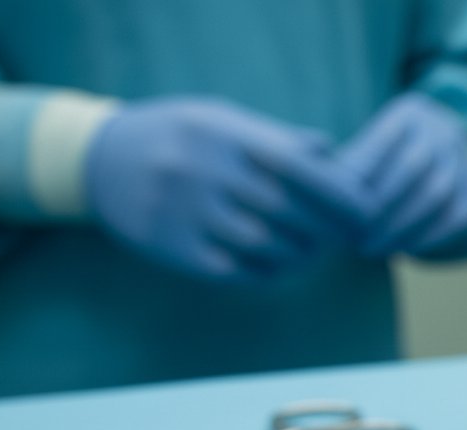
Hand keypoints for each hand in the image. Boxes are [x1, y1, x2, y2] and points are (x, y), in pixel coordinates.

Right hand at [85, 98, 364, 280]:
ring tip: (315, 254)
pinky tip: (282, 268)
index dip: (339, 192)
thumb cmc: (177, 138)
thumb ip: (274, 138)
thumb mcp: (219, 119)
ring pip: (266, 245)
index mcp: (223, 133)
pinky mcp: (176, 250)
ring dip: (300, 255)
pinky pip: (237, 271)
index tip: (368, 211)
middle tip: (347, 240)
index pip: (297, 165)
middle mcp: (205, 171)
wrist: (98, 163)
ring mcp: (188, 214)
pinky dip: (268, 273)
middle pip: (287, 210)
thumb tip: (331, 151)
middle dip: (326, 229)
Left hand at [341, 93, 466, 257]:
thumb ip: (346, 171)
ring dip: (405, 228)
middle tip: (358, 242)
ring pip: (439, 193)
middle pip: (414, 168)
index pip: (383, 146)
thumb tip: (322, 190)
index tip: (341, 216)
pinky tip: (409, 251)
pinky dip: (434, 237)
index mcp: (411, 110)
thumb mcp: (358, 159)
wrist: (430, 167)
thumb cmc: (377, 170)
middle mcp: (445, 126)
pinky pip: (460, 215)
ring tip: (377, 249)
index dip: (362, 186)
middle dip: (384, 210)